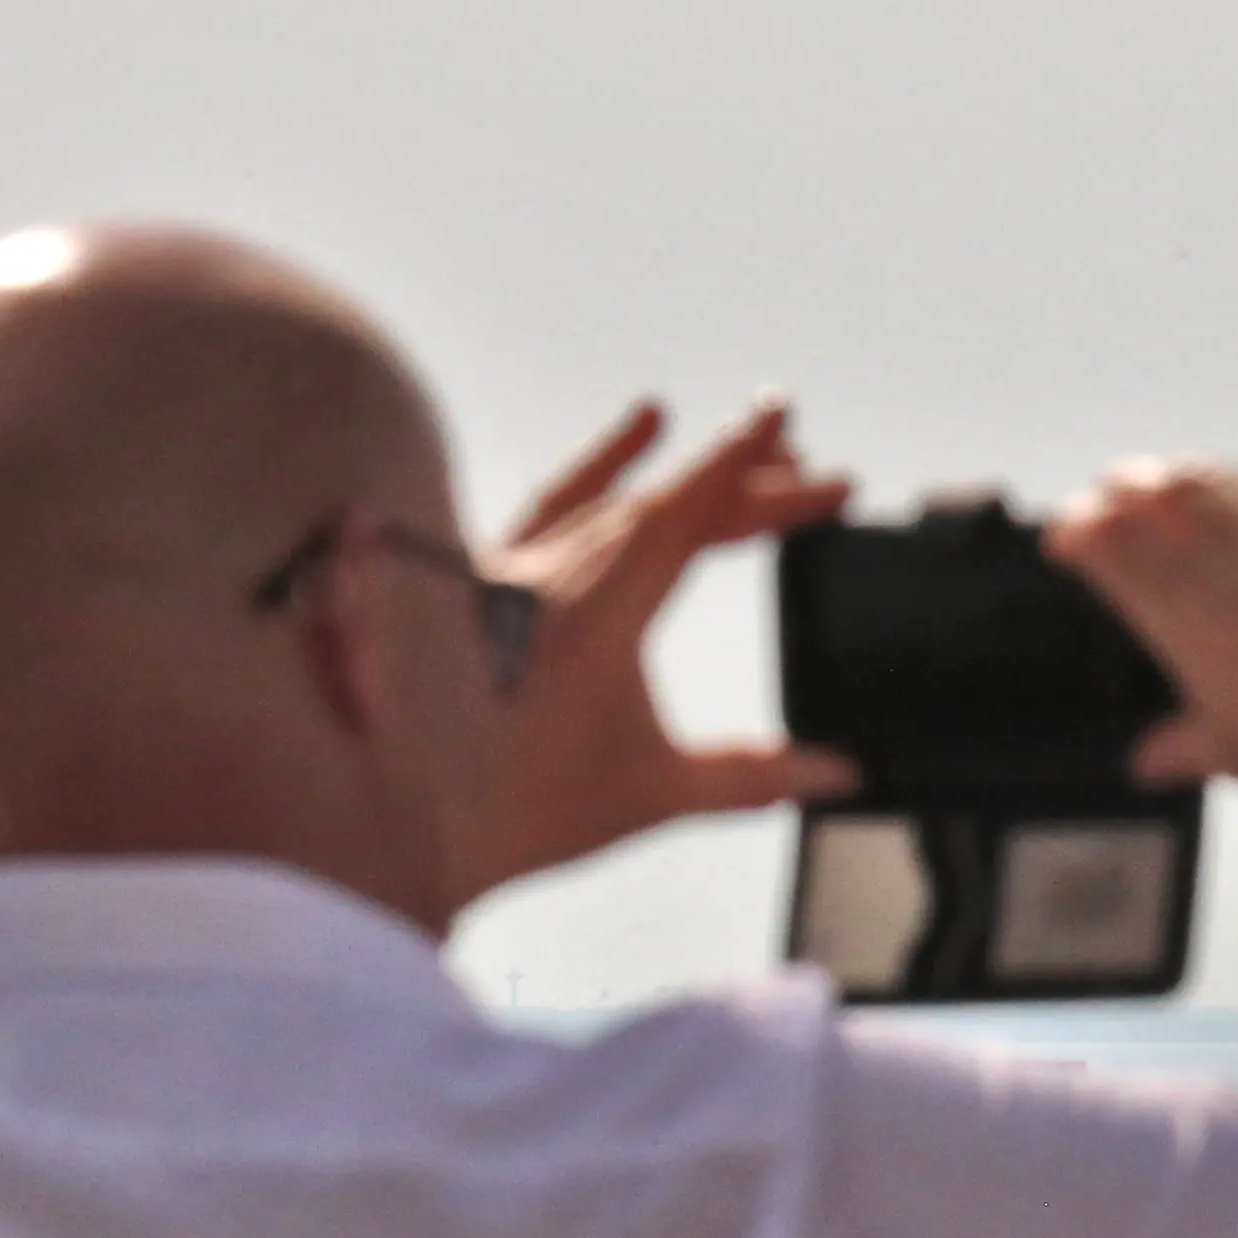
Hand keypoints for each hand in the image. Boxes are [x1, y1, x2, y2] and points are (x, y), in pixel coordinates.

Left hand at [450, 399, 855, 911]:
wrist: (398, 825)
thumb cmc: (519, 811)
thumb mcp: (652, 794)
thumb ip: (751, 777)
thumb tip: (838, 774)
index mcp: (599, 611)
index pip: (687, 511)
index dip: (742, 461)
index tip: (780, 412)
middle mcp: (547, 575)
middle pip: (657, 504)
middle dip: (739, 485)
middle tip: (813, 478)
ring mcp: (501, 577)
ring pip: (590, 501)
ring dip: (643, 470)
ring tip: (663, 418)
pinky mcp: (466, 594)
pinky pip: (522, 520)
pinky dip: (561, 488)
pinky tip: (584, 474)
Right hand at [1045, 461, 1237, 849]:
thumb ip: (1189, 743)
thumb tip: (1155, 756)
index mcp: (1201, 615)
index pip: (1113, 542)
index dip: (1080, 530)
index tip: (1069, 537)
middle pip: (1168, 490)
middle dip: (1129, 488)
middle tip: (1113, 493)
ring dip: (1201, 488)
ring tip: (1179, 490)